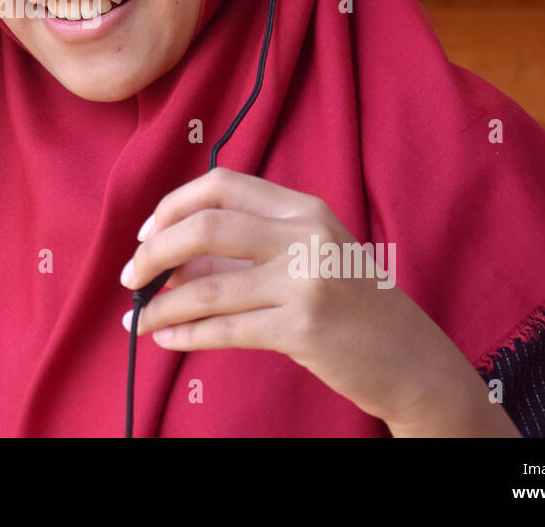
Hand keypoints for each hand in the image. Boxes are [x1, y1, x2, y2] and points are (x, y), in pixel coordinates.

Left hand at [119, 166, 518, 435]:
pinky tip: (166, 339)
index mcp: (305, 208)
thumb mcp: (310, 257)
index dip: (173, 205)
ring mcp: (306, 281)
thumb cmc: (353, 307)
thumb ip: (247, 250)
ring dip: (161, 305)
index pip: (222, 184)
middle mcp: (306, 235)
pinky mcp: (303, 328)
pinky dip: (186, 334)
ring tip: (138, 320)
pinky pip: (224, 329)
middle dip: (154, 252)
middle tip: (130, 278)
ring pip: (206, 286)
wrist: (414, 361)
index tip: (146, 233)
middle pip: (205, 227)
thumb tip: (170, 262)